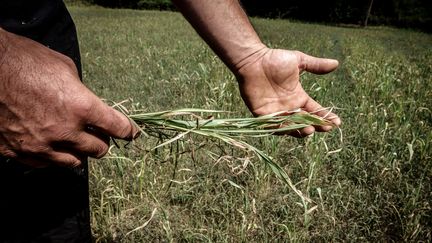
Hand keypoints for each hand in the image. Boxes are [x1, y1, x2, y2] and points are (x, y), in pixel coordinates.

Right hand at [0, 29, 138, 166]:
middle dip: (102, 141)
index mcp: (81, 107)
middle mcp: (65, 131)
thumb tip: (87, 103)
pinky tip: (52, 145)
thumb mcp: (65, 69)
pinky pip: (46, 164)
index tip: (131, 132)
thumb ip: (81, 92)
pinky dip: (54, 156)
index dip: (127, 130)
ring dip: (80, 152)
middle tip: (98, 133)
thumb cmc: (26, 60)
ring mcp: (41, 145)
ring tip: (75, 141)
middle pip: (99, 150)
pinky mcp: (19, 151)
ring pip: (75, 162)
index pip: (117, 127)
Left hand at [236, 48, 340, 136]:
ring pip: (290, 126)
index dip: (325, 116)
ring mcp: (275, 112)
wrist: (253, 60)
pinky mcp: (262, 114)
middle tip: (325, 128)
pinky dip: (282, 129)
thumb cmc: (274, 59)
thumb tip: (336, 64)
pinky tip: (291, 129)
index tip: (336, 122)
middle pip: (305, 121)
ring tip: (310, 130)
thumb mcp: (299, 61)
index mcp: (298, 96)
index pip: (315, 110)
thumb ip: (316, 65)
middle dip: (316, 125)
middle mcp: (288, 107)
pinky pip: (272, 126)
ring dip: (300, 130)